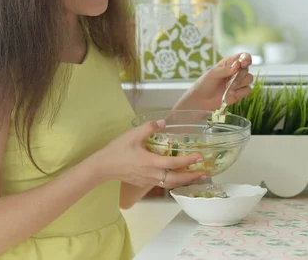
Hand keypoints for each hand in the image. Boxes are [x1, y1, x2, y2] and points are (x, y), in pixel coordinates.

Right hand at [92, 120, 206, 188]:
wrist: (103, 166)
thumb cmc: (117, 150)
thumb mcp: (133, 134)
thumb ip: (149, 127)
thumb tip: (164, 122)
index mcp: (150, 162)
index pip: (173, 163)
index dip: (188, 160)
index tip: (199, 157)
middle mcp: (152, 174)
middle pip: (175, 179)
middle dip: (191, 176)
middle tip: (204, 172)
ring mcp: (148, 181)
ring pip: (170, 184)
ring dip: (184, 181)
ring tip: (196, 177)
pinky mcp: (144, 183)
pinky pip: (162, 185)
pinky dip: (173, 182)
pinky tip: (178, 177)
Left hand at [177, 52, 253, 110]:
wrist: (202, 100)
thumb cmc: (205, 84)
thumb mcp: (213, 74)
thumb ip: (225, 69)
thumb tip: (237, 65)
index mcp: (230, 63)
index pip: (244, 56)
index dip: (246, 59)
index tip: (243, 64)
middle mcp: (236, 71)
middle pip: (247, 69)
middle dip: (239, 75)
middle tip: (229, 81)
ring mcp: (239, 82)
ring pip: (249, 79)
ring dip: (240, 83)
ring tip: (228, 88)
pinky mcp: (240, 92)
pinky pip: (248, 90)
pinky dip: (240, 92)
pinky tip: (231, 94)